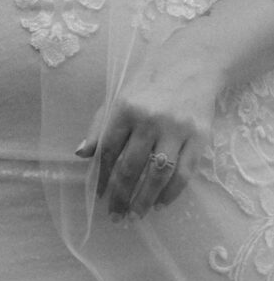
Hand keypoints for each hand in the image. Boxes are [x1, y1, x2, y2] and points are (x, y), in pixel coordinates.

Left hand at [75, 39, 219, 219]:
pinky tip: (161, 203)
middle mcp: (150, 119)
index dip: (102, 178)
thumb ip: (100, 127)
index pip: (108, 151)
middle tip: (115, 217)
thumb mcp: (118, 98)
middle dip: (120, 197)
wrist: (193, 63)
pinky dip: (172, 192)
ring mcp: (177, 129)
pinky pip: (185, 173)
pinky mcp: (200, 136)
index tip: (99, 197)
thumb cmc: (149, 84)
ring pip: (158, 174)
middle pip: (131, 167)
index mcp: (125, 109)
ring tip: (136, 216)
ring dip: (145, 200)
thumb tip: (80, 154)